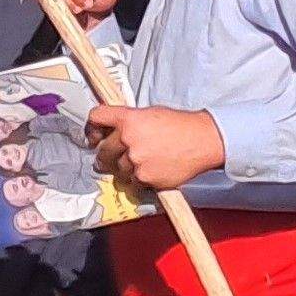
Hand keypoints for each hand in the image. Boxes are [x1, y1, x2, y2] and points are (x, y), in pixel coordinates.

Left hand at [86, 105, 225, 191]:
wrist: (203, 140)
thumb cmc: (180, 125)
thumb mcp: (150, 114)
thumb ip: (128, 121)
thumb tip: (110, 131)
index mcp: (128, 118)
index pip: (96, 117)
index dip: (92, 127)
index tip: (94, 136)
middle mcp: (128, 138)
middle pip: (102, 150)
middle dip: (107, 154)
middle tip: (114, 155)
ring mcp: (136, 160)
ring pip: (117, 169)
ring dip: (125, 168)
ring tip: (143, 161)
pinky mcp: (144, 177)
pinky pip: (132, 182)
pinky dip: (139, 179)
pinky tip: (152, 169)